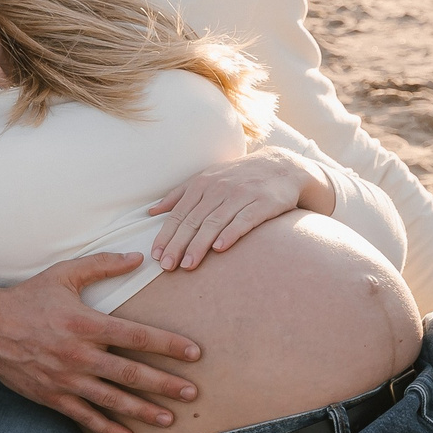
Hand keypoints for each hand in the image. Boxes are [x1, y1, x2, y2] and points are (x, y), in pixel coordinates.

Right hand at [0, 258, 202, 432]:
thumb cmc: (28, 297)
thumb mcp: (64, 274)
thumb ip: (102, 265)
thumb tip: (138, 257)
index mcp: (86, 323)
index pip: (137, 336)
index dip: (168, 346)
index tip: (194, 353)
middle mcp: (79, 355)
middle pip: (131, 374)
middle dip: (165, 384)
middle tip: (193, 393)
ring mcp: (65, 379)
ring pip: (112, 400)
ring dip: (143, 410)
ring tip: (169, 418)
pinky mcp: (51, 396)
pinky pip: (84, 416)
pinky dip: (107, 427)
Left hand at [145, 148, 336, 271]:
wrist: (281, 166)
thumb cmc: (238, 177)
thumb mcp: (208, 178)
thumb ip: (179, 194)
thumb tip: (152, 211)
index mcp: (202, 184)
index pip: (179, 213)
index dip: (166, 234)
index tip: (155, 255)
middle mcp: (219, 188)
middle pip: (193, 220)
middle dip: (178, 244)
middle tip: (167, 266)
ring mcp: (241, 195)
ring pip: (215, 222)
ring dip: (199, 244)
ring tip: (188, 265)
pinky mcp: (263, 203)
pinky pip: (244, 219)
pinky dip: (231, 233)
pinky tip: (220, 248)